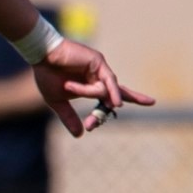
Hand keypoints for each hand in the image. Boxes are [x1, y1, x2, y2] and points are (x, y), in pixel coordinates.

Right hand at [33, 38, 155, 136]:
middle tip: (151, 102)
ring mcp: (100, 69)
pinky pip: (106, 81)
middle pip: (119, 91)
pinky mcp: (99, 62)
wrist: (41, 57)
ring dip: (89, 93)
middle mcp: (98, 78)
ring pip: (106, 91)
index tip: (90, 127)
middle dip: (135, 97)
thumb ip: (69, 117)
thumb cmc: (47, 75)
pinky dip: (112, 92)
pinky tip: (116, 103)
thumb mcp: (58, 101)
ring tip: (68, 85)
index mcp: (89, 86)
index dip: (100, 115)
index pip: (104, 101)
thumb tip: (79, 135)